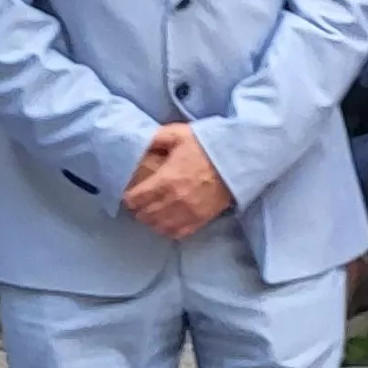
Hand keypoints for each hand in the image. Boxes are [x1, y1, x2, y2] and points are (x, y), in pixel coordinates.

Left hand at [122, 123, 234, 240]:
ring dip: (151, 221)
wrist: (239, 159)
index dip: (128, 197)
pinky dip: (168, 230)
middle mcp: (174, 200)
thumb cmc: (208, 145)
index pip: (135, 199)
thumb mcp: (178, 134)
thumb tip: (138, 143)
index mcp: (166, 180)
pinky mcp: (201, 219)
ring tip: (150, 213)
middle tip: (139, 203)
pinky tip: (166, 222)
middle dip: (138, 209)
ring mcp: (188, 212)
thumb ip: (155, 138)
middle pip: (144, 215)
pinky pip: (177, 233)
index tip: (129, 193)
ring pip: (158, 227)